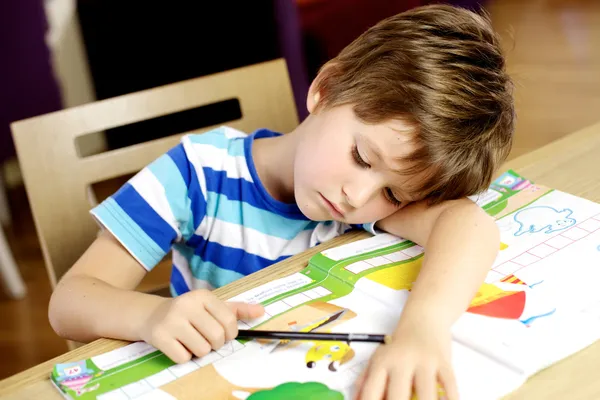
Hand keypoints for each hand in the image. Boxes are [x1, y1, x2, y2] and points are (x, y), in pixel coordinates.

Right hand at [139, 289, 263, 362]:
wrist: (153, 315)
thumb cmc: (189, 312)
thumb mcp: (212, 306)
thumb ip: (237, 310)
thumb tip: (262, 311)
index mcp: (202, 296)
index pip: (229, 321)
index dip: (230, 333)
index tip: (224, 334)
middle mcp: (187, 305)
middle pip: (217, 337)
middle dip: (215, 344)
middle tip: (206, 339)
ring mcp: (171, 320)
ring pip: (202, 350)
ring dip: (199, 351)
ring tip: (191, 340)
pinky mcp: (159, 336)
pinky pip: (184, 358)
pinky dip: (184, 356)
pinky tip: (178, 345)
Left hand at [354, 316, 458, 399]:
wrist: (423, 319)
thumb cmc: (398, 347)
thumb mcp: (378, 359)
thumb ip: (364, 382)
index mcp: (381, 362)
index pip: (371, 391)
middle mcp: (401, 361)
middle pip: (398, 396)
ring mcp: (425, 361)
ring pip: (427, 394)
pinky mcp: (444, 362)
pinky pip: (450, 386)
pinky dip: (451, 399)